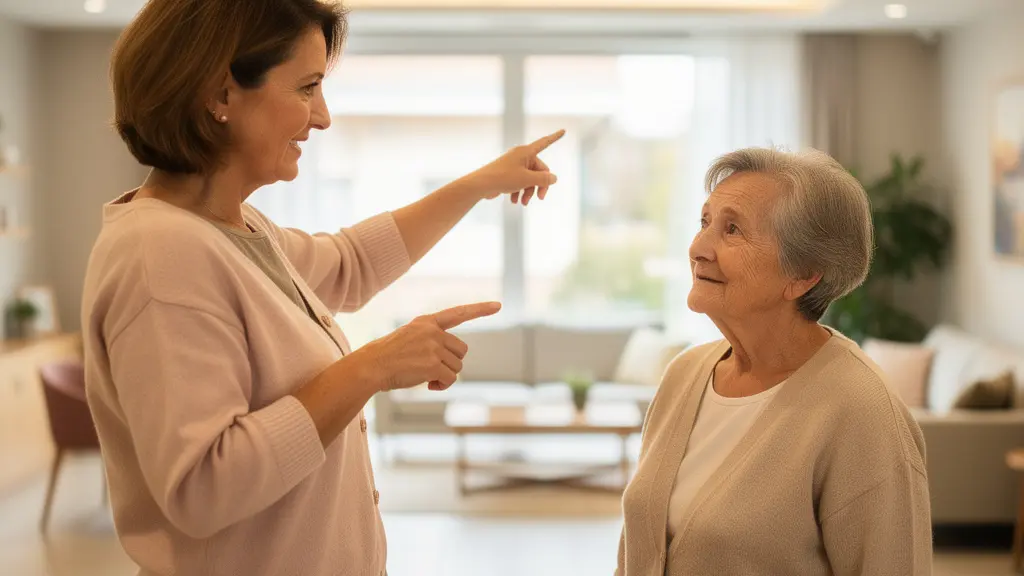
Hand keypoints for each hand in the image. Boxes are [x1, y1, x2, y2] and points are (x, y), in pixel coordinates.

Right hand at [351, 301, 501, 391]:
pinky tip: (428, 385)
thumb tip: (454, 358)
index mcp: (427, 322)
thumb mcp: (409, 336)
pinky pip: (451, 379)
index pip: (458, 313)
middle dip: (451, 363)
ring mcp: (433, 347)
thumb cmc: (388, 356)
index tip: (498, 305)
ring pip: (457, 367)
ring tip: (425, 377)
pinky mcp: (432, 365)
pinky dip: (442, 386)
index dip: (479, 309)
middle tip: (431, 369)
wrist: (371, 366)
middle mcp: (432, 332)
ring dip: (445, 376)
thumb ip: (431, 339)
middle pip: (461, 351)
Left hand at [466, 130, 565, 205]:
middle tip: (540, 198)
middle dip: (539, 185)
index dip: (555, 137)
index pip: (545, 142)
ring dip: (529, 192)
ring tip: (523, 203)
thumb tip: (554, 178)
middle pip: (539, 170)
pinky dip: (519, 192)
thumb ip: (543, 179)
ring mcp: (514, 165)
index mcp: (526, 152)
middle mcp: (520, 156)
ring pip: (530, 179)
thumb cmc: (503, 178)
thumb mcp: (527, 180)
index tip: (564, 130)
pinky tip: (515, 202)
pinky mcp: (508, 174)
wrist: (480, 185)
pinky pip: (520, 182)